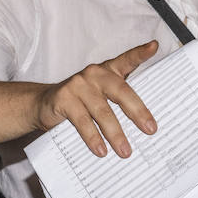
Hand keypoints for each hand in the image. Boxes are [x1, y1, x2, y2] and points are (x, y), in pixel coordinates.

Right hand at [34, 40, 160, 158]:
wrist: (43, 104)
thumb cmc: (80, 101)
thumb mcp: (100, 95)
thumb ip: (118, 100)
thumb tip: (143, 125)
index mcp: (107, 70)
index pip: (126, 60)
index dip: (140, 53)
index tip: (154, 46)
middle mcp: (94, 74)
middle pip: (120, 91)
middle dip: (137, 112)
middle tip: (150, 129)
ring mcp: (78, 85)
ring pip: (102, 111)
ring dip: (115, 134)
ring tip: (125, 151)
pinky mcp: (64, 99)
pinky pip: (82, 121)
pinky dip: (93, 137)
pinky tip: (101, 150)